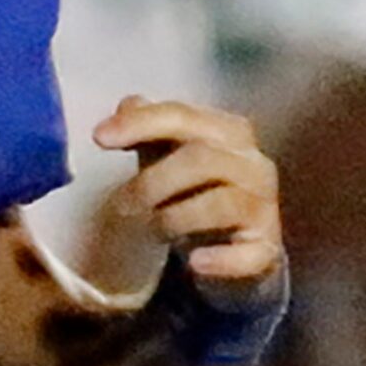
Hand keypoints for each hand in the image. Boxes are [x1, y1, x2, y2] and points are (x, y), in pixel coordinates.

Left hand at [94, 95, 285, 302]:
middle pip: (202, 158)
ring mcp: (263, 208)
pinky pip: (248, 255)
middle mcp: (253, 165)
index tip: (99, 137)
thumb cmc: (196, 191)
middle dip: (151, 182)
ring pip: (220, 204)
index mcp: (228, 132)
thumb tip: (127, 104)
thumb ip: (148, 129)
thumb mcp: (169, 156)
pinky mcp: (265, 251)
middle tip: (120, 204)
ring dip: (173, 218)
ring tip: (152, 229)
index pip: (183, 116)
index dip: (140, 123)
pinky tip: (195, 262)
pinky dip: (219, 259)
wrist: (236, 248)